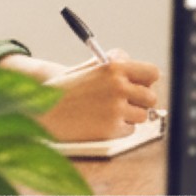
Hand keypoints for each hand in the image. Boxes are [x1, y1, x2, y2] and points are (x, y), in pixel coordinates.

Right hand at [38, 50, 160, 141]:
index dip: (148, 81)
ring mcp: (116, 109)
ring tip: (110, 112)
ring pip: (142, 115)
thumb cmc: (68, 88)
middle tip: (127, 102)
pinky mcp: (111, 129)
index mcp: (115, 67)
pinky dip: (120, 129)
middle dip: (141, 101)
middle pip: (151, 97)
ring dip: (131, 116)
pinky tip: (102, 122)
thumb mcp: (93, 66)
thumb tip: (146, 75)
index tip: (142, 86)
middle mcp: (118, 87)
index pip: (152, 73)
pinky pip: (130, 130)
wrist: (43, 110)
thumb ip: (119, 65)